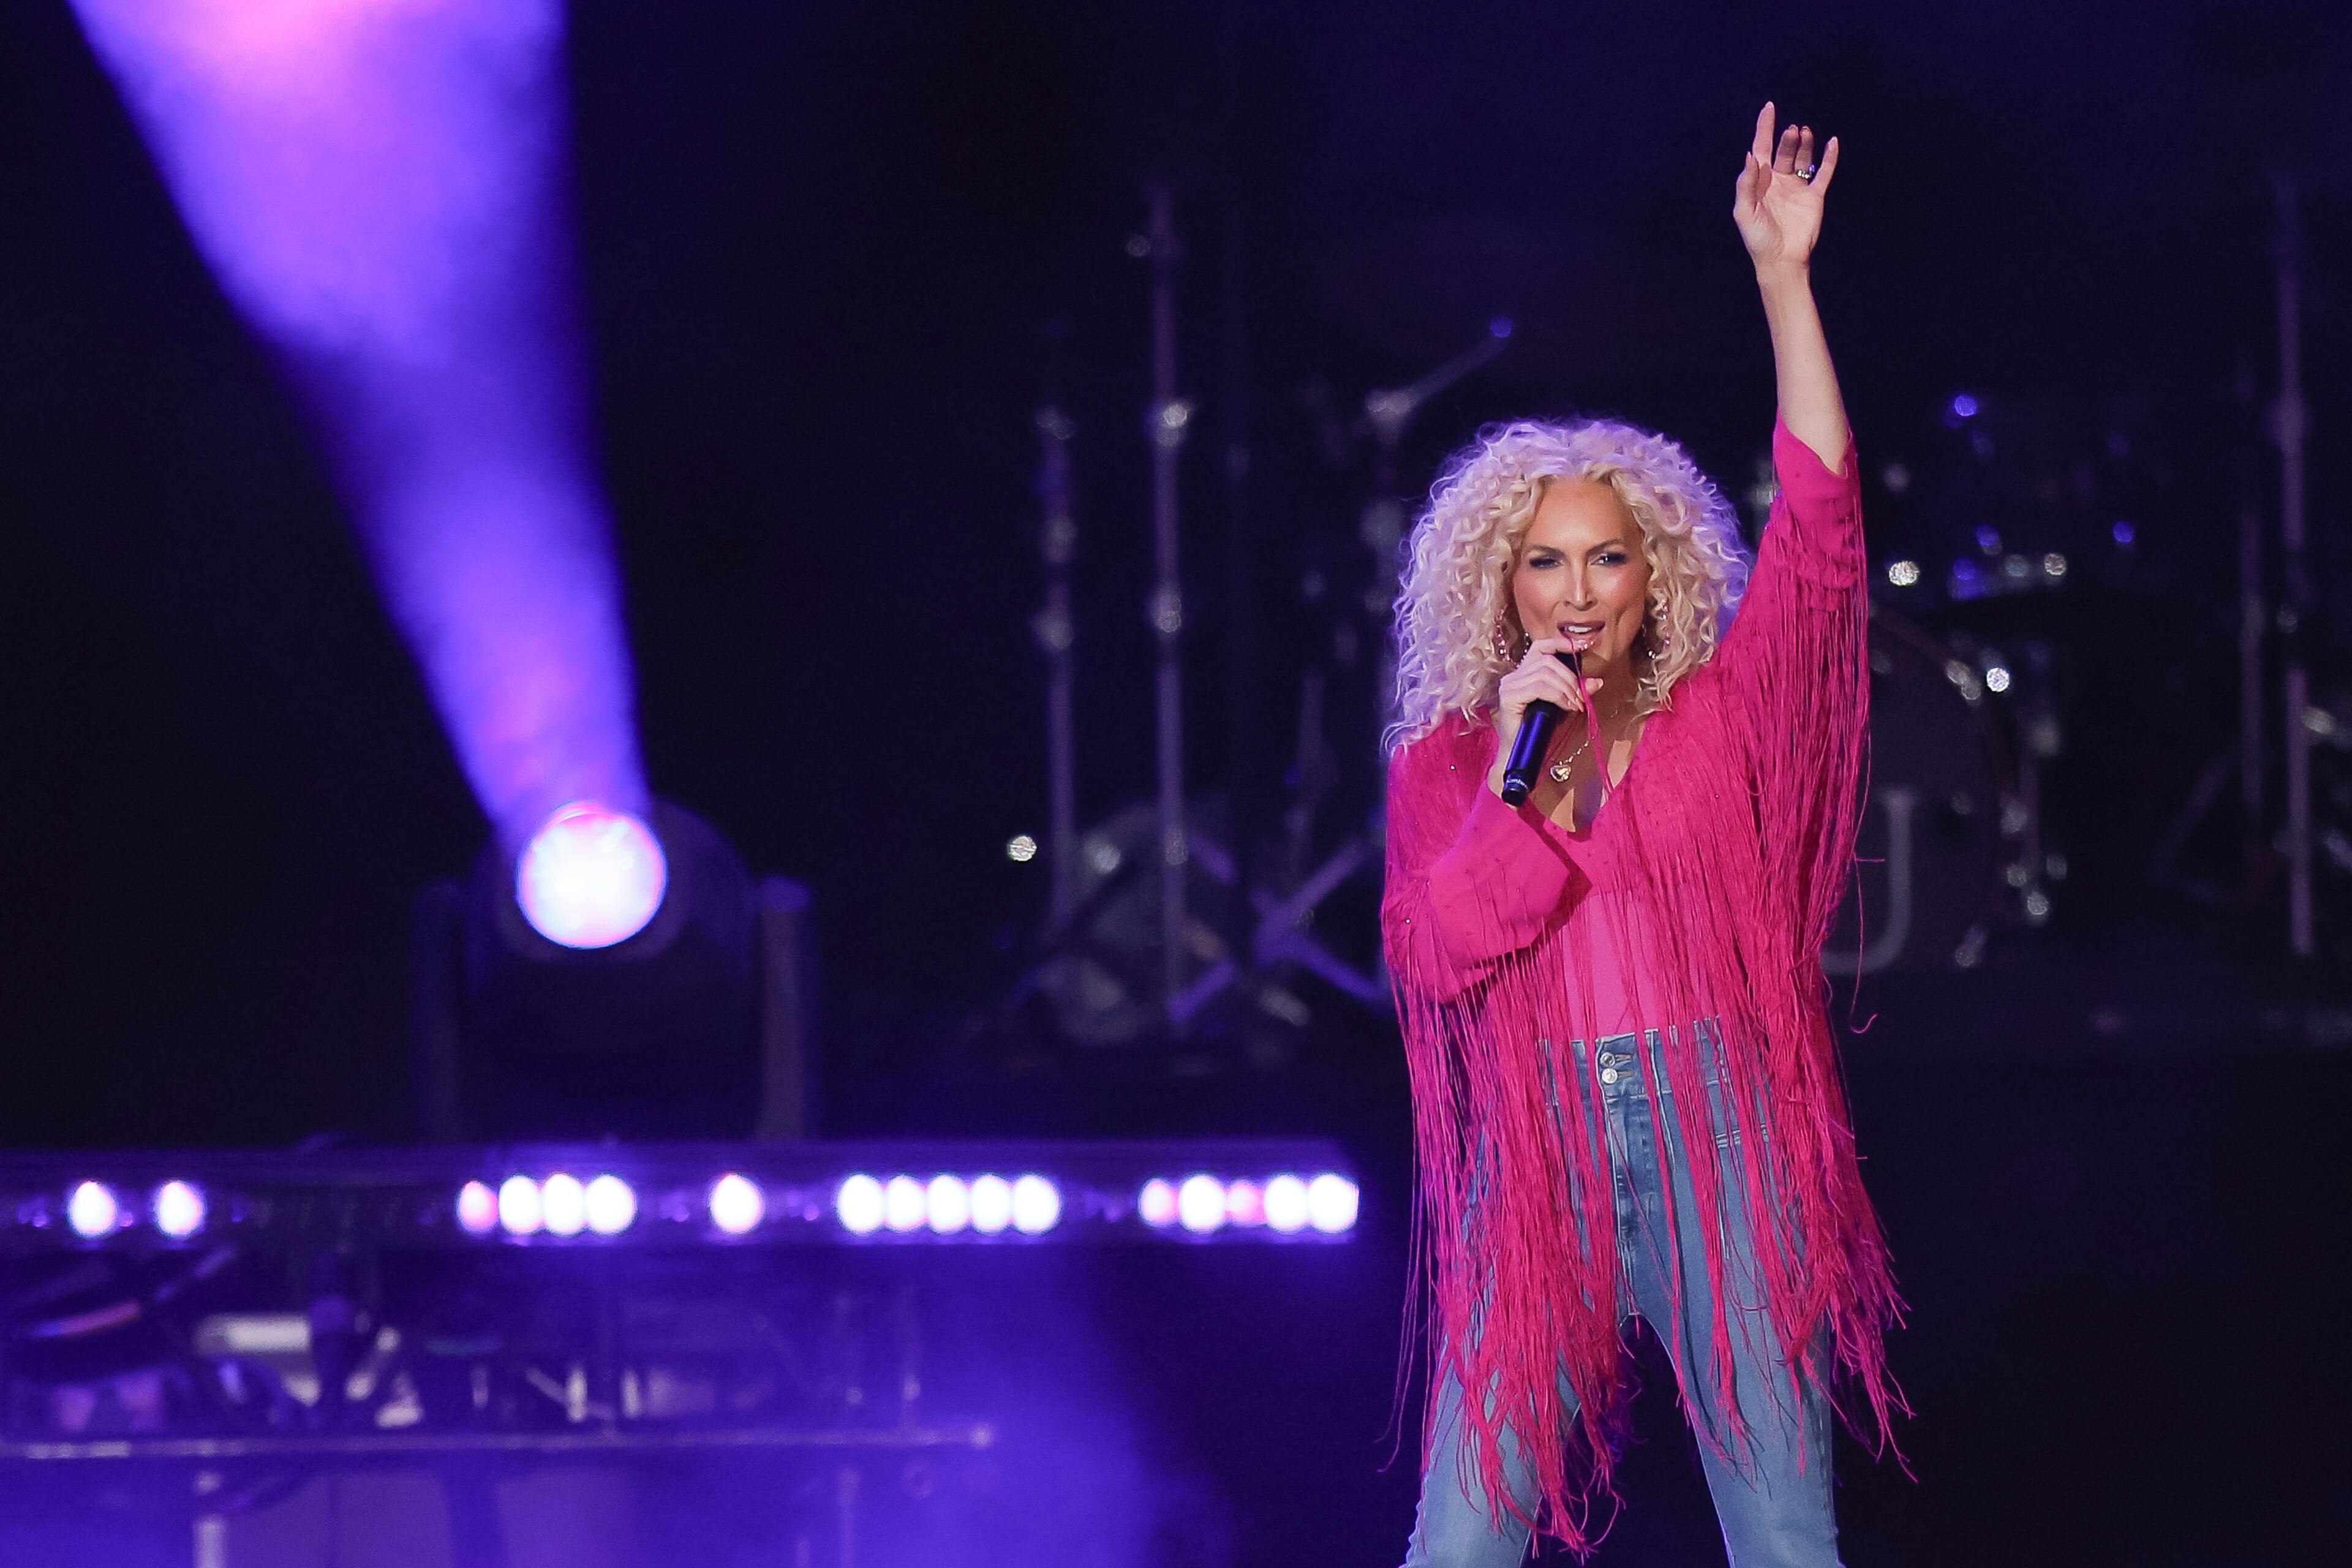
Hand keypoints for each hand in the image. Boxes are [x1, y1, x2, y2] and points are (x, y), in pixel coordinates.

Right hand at [1489, 638, 1601, 792]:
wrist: (1521, 756)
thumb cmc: (1539, 732)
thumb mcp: (1563, 707)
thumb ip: (1577, 692)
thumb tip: (1597, 681)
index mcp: (1523, 674)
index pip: (1541, 647)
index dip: (1562, 643)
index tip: (1584, 646)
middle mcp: (1513, 676)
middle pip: (1547, 660)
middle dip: (1570, 677)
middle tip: (1580, 698)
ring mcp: (1509, 686)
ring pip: (1544, 673)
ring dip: (1567, 689)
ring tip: (1575, 705)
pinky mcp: (1508, 698)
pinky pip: (1538, 687)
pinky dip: (1558, 696)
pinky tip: (1566, 707)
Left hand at [1733, 102, 1836, 273]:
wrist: (1781, 259)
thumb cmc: (1758, 238)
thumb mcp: (1744, 211)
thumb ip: (1746, 184)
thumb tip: (1750, 155)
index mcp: (1760, 182)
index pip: (1761, 148)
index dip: (1764, 128)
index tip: (1769, 107)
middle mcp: (1778, 181)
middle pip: (1783, 151)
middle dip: (1786, 139)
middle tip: (1792, 130)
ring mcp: (1797, 187)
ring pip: (1802, 158)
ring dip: (1804, 144)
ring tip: (1804, 132)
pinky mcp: (1814, 196)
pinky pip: (1823, 172)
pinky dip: (1829, 157)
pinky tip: (1832, 142)